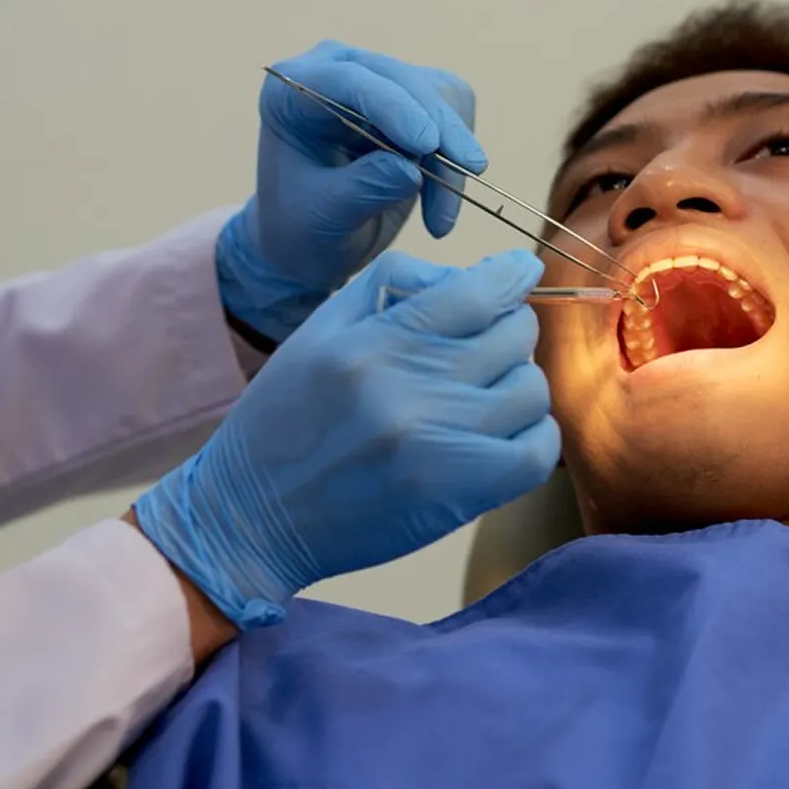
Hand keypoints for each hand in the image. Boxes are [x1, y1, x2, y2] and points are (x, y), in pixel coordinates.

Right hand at [138, 249, 557, 627]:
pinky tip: (503, 433)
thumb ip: (396, 285)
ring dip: (518, 386)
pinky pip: (537, 452)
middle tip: (485, 347)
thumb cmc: (288, 416)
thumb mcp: (322, 328)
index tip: (518, 272)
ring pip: (531, 391)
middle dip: (508, 332)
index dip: (511, 275)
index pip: (478, 292)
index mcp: (373, 341)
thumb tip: (481, 273)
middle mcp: (407, 390)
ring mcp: (436, 446)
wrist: (251, 515)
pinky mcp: (456, 496)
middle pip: (513, 337)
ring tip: (486, 395)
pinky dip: (533, 436)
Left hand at [216, 40, 486, 341]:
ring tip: (438, 219)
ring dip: (450, 155)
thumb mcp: (323, 218)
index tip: (429, 144)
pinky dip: (455, 161)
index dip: (393, 106)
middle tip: (469, 170)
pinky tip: (438, 206)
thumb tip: (413, 169)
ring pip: (439, 96)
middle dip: (440, 128)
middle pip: (403, 81)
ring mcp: (377, 81)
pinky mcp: (413, 99)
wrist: (314, 241)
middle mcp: (336, 72)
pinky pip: (454, 113)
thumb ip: (362, 189)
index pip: (349, 81)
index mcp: (291, 92)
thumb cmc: (303, 228)